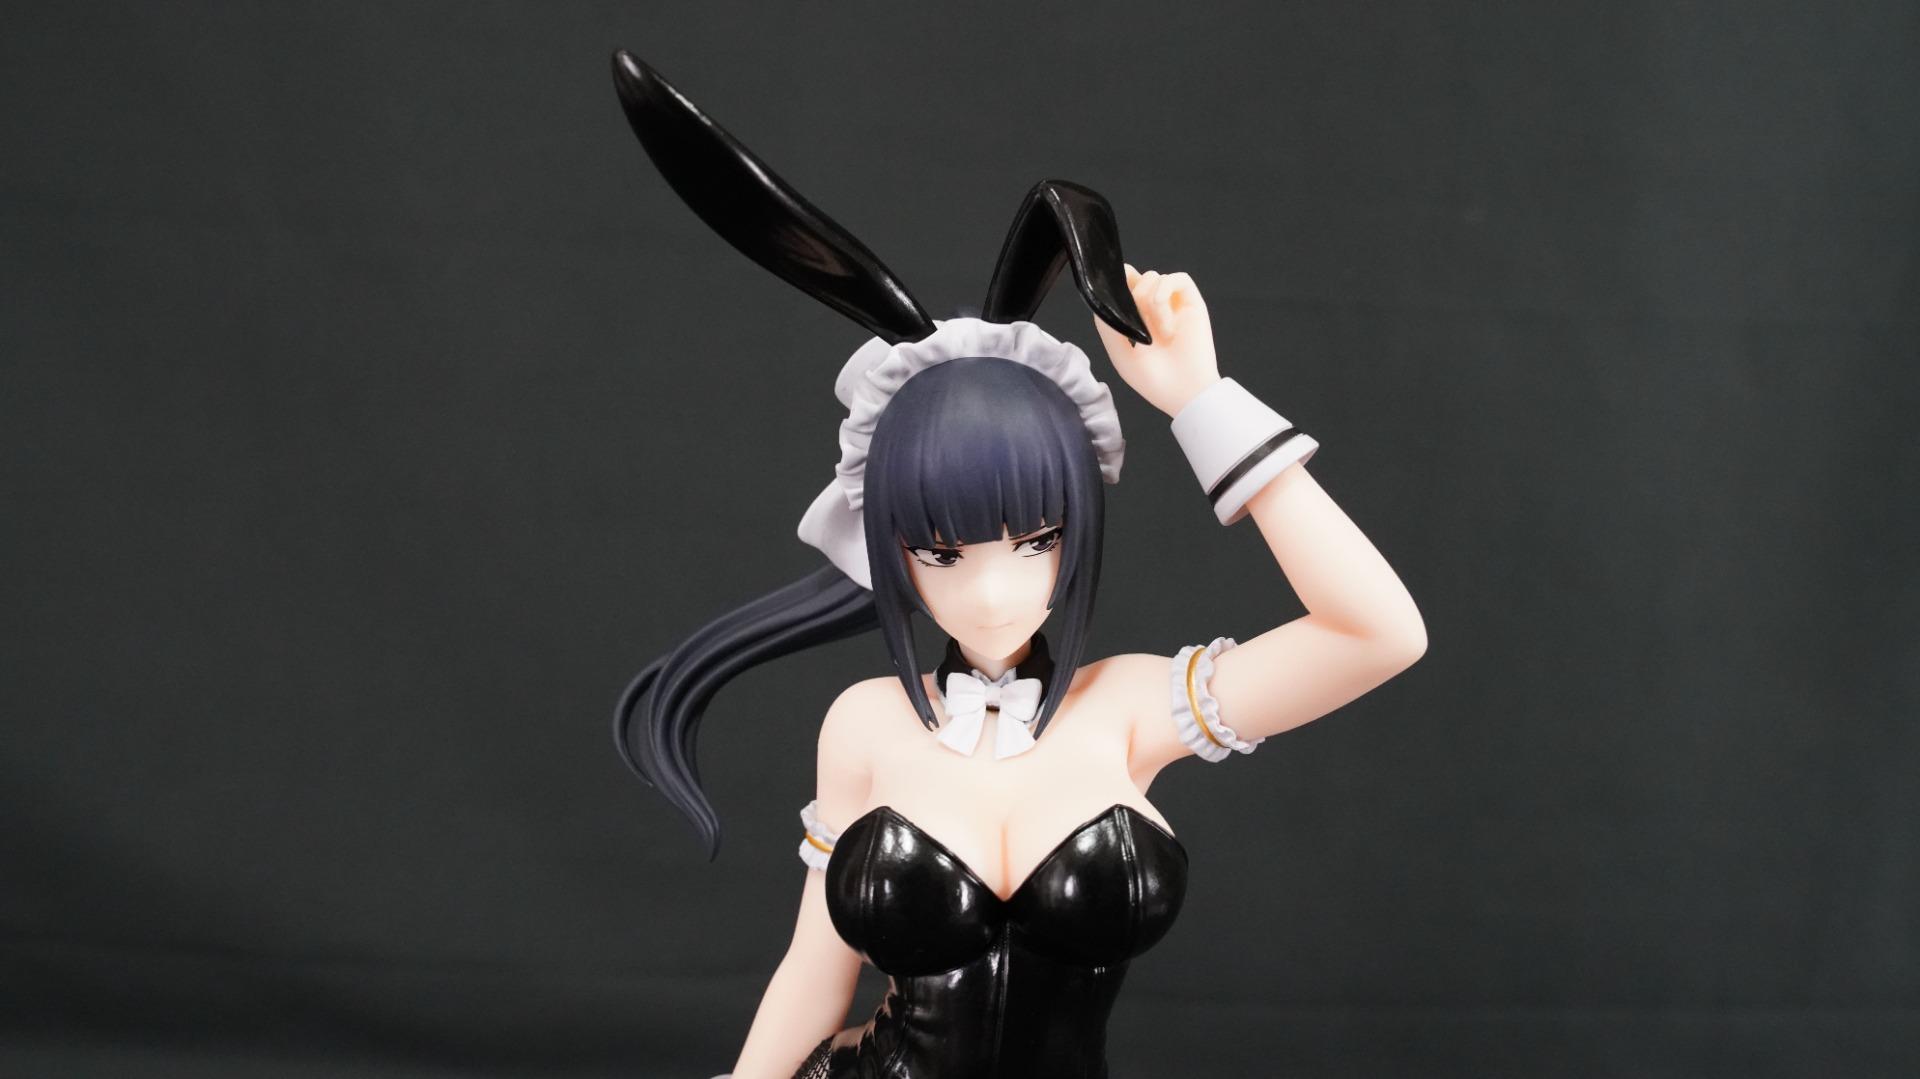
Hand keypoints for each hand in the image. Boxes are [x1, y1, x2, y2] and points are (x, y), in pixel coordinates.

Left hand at [1092, 265, 1221, 417]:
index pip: (1128, 287)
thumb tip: (1102, 298)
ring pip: (1155, 277)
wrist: (1183, 394)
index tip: (1114, 287)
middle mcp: (1156, 310)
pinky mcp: (1193, 304)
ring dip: (1149, 300)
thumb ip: (1107, 326)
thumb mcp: (1120, 354)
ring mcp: (1175, 306)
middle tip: (1137, 321)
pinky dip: (1165, 292)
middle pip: (1140, 278)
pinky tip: (1164, 320)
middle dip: (1132, 293)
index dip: (1120, 281)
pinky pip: (1179, 278)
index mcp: (1139, 320)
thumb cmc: (1153, 381)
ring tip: (1158, 334)